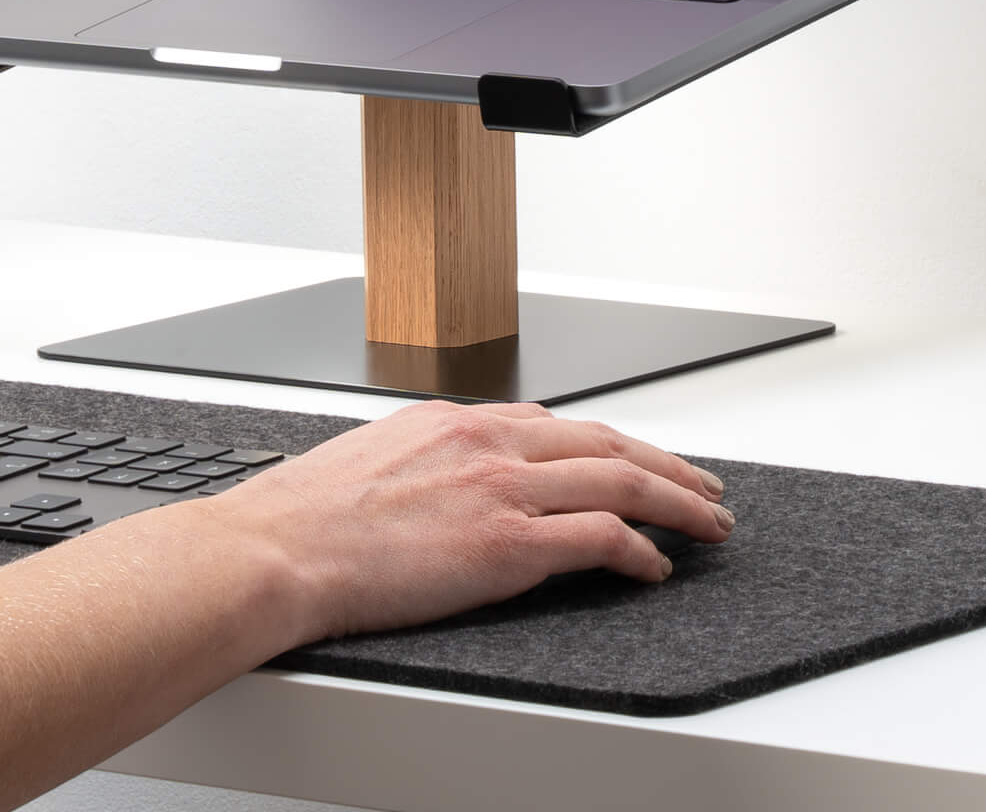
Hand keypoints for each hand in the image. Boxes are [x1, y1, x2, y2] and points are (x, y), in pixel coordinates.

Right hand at [201, 399, 732, 641]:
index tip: (637, 458)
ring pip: (620, 478)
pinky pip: (599, 537)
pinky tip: (656, 565)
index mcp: (456, 419)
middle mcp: (487, 440)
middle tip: (706, 486)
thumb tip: (446, 479)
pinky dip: (639, 549)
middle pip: (606, 442)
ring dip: (676, 501)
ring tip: (709, 522)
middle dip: (667, 464)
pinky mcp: (506, 542)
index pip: (558, 425)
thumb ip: (428, 460)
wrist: (275, 549)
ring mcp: (501, 488)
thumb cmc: (307, 516)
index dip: (611, 444)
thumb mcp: (375, 457)